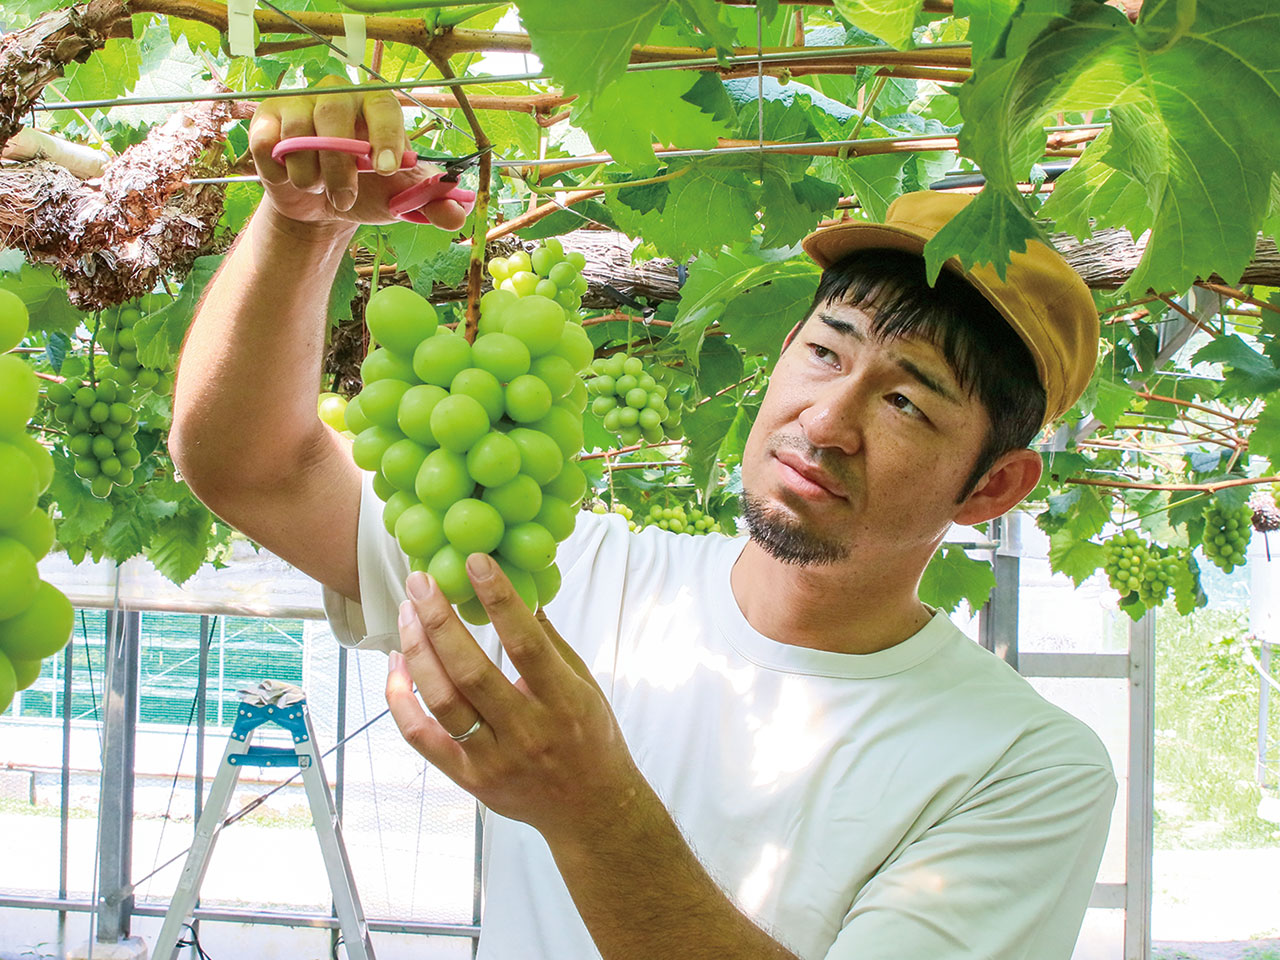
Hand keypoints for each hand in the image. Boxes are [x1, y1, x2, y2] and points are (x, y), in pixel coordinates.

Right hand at [248, 75, 467, 230]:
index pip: (383, 106)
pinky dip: (283, 174)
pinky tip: (294, 179)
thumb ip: (431, 205)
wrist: (323, 209)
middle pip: (334, 115)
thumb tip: (456, 214)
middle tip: (347, 199)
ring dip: (311, 177)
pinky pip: (269, 146)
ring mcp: (297, 104)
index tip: (388, 169)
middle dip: (342, 167)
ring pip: (298, 136)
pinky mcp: (265, 121)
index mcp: (375, 106)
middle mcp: (336, 95)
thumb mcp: (400, 201)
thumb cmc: (367, 193)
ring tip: (321, 188)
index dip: (386, 135)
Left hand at [386, 556, 647, 844]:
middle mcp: (527, 732)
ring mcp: (494, 759)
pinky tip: (396, 664)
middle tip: (421, 581)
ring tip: (407, 613)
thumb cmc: (591, 739)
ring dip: (417, 651)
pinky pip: (422, 737)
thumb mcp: (585, 685)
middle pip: (472, 672)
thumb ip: (551, 642)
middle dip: (440, 620)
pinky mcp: (469, 779)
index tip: (475, 562)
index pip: (526, 644)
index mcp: (564, 702)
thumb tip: (524, 591)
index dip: (499, 600)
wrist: (590, 809)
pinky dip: (401, 700)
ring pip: (442, 701)